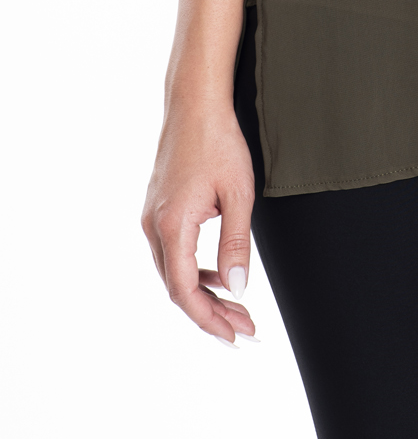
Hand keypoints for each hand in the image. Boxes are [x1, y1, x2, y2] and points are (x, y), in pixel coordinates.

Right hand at [142, 100, 257, 344]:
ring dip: (204, 293)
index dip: (209, 319)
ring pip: (173, 272)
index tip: (235, 335)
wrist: (194, 103)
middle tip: (244, 328)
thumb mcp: (237, 194)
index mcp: (171, 227)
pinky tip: (219, 274)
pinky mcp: (157, 210)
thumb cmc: (219, 142)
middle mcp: (153, 227)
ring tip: (237, 308)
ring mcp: (151, 218)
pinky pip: (173, 253)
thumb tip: (238, 288)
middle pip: (177, 287)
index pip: (185, 291)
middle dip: (211, 312)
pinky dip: (195, 270)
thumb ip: (235, 243)